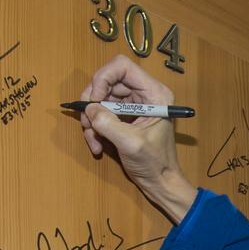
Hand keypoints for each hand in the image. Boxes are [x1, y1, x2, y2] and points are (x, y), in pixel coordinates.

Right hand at [79, 54, 197, 223]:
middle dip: (93, 103)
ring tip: (93, 140)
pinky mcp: (124, 117)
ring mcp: (133, 105)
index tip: (94, 100)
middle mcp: (144, 94)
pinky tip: (97, 146)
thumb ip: (108, 123)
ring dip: (91, 120)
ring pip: (101, 99)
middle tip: (88, 123)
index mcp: (154, 93)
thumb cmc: (154, 164)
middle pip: (107, 81)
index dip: (103, 78)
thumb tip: (88, 108)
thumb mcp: (130, 143)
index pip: (122, 67)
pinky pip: (101, 113)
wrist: (160, 183)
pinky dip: (95, 128)